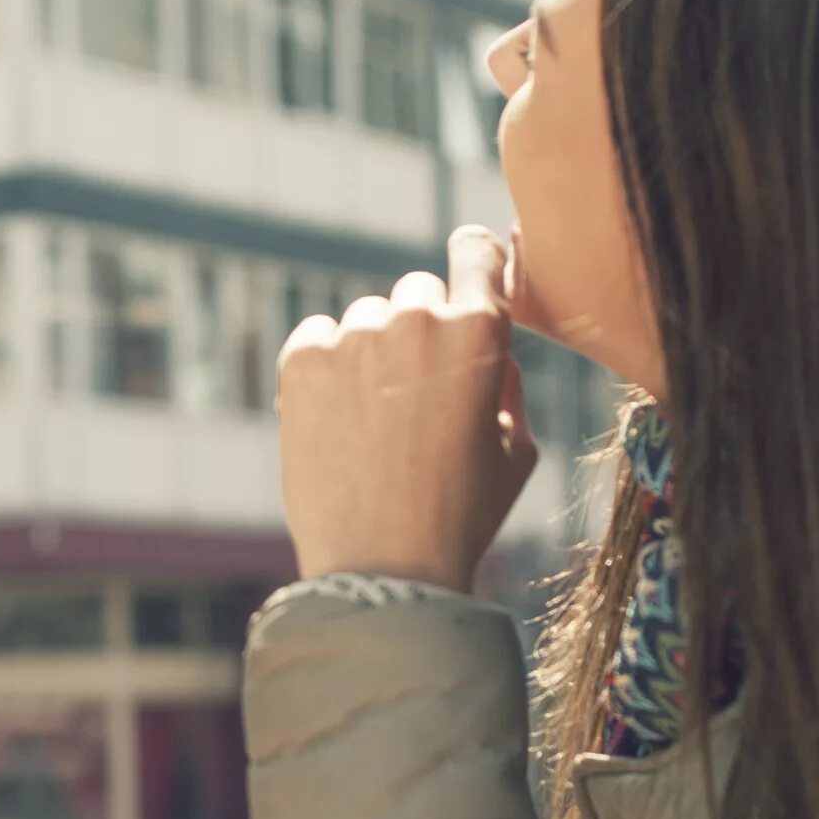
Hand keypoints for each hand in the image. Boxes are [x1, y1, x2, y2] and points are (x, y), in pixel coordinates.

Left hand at [276, 227, 538, 592]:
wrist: (382, 567)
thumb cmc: (460, 514)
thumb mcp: (516, 451)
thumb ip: (506, 383)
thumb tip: (490, 354)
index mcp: (481, 333)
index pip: (476, 251)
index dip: (472, 257)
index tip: (466, 261)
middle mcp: (417, 319)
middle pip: (418, 293)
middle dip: (421, 331)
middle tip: (416, 396)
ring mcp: (355, 337)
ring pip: (366, 319)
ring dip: (370, 353)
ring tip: (374, 424)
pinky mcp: (302, 359)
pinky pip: (316, 338)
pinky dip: (325, 367)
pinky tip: (338, 421)